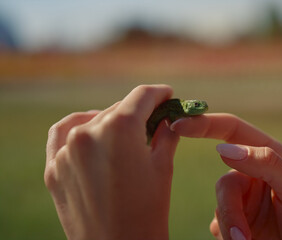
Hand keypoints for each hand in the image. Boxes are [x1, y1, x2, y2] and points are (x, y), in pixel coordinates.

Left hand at [45, 85, 178, 239]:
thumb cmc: (148, 212)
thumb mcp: (163, 166)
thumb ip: (166, 133)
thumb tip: (169, 117)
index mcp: (120, 128)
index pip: (142, 96)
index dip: (159, 93)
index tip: (167, 95)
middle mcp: (88, 133)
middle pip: (119, 108)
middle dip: (140, 112)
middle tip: (155, 119)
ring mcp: (66, 151)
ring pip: (93, 120)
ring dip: (112, 121)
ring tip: (128, 134)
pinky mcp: (54, 168)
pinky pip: (62, 134)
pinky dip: (78, 127)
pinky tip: (92, 132)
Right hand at [171, 114, 281, 239]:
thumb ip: (267, 163)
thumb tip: (224, 148)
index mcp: (269, 156)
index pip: (232, 130)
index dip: (204, 123)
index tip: (178, 124)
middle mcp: (253, 173)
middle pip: (224, 181)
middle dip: (231, 210)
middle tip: (243, 238)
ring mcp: (243, 199)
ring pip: (220, 205)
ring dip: (231, 227)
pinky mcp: (234, 221)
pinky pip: (217, 223)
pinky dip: (227, 234)